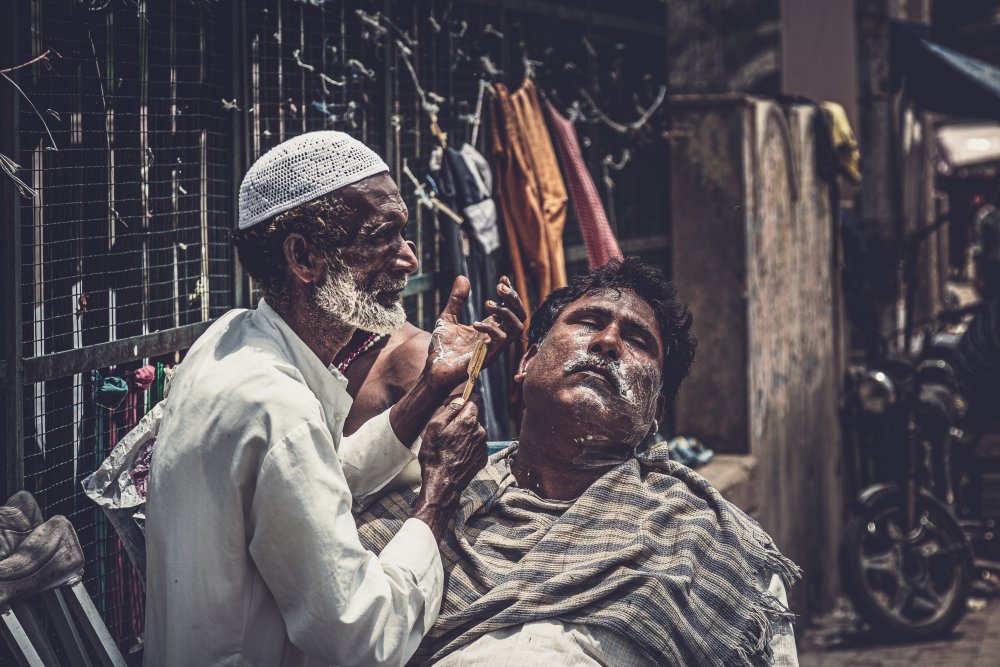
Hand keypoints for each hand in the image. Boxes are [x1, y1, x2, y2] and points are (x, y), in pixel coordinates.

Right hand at [411, 396, 486, 540]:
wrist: (442, 484)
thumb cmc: (435, 455)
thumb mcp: (434, 427)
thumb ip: (450, 410)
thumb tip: (460, 399)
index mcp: (469, 421)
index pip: (474, 400)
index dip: (461, 400)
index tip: (450, 406)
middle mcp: (481, 432)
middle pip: (473, 417)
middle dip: (460, 419)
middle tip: (445, 429)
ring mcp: (483, 446)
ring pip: (474, 431)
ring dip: (463, 433)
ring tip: (448, 445)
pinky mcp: (482, 458)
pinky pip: (475, 445)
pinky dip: (467, 445)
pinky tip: (455, 453)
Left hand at [424, 275, 526, 391]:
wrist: (434, 370)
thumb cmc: (443, 348)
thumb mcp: (448, 317)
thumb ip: (457, 299)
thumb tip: (462, 277)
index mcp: (490, 327)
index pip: (510, 308)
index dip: (510, 293)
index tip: (503, 277)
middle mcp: (496, 337)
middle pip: (520, 315)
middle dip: (513, 299)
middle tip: (500, 286)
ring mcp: (495, 348)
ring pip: (517, 327)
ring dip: (506, 312)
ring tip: (488, 303)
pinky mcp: (489, 357)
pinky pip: (501, 341)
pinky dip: (490, 329)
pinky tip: (475, 323)